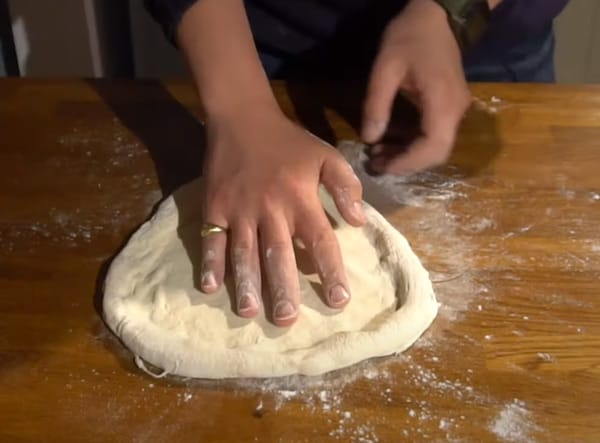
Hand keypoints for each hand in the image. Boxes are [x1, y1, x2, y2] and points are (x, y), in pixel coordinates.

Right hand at [200, 104, 364, 326]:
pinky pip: (212, 238)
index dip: (330, 271)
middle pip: (278, 254)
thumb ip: (346, 186)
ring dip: (246, 283)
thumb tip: (358, 222)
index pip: (320, 240)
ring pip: (244, 251)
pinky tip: (210, 287)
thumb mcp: (326, 155)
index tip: (338, 301)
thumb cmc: (289, 143)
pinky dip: (210, 262)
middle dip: (283, 288)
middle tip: (286, 320)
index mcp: (301, 198)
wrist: (242, 118)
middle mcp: (271, 208)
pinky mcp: (214, 206)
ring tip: (250, 312)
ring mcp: (239, 209)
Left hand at [362, 0, 470, 173]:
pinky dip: (413, 143)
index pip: (433, 147)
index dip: (407, 163)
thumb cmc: (410, 37)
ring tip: (377, 155)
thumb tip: (369, 139)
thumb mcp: (385, 68)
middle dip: (406, 163)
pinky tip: (390, 141)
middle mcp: (456, 111)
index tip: (382, 168)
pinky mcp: (450, 107)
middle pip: (437, 153)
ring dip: (408, 155)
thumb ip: (377, 105)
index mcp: (443, 102)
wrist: (438, 15)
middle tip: (376, 164)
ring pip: (436, 146)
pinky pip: (435, 134)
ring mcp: (456, 110)